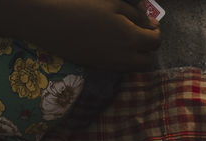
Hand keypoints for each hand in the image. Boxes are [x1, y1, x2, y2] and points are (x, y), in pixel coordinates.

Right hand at [0, 0, 161, 71]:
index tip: (150, 24)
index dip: (155, 32)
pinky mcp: (96, 68)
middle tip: (141, 34)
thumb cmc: (81, 5)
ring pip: (133, 68)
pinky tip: (111, 45)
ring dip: (136, 56)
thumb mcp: (112, 3)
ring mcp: (110, 65)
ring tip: (126, 39)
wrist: (49, 21)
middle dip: (148, 49)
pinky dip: (121, 60)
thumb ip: (135, 14)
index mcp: (130, 37)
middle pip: (148, 61)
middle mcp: (124, 56)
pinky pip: (117, 69)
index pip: (155, 42)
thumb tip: (151, 24)